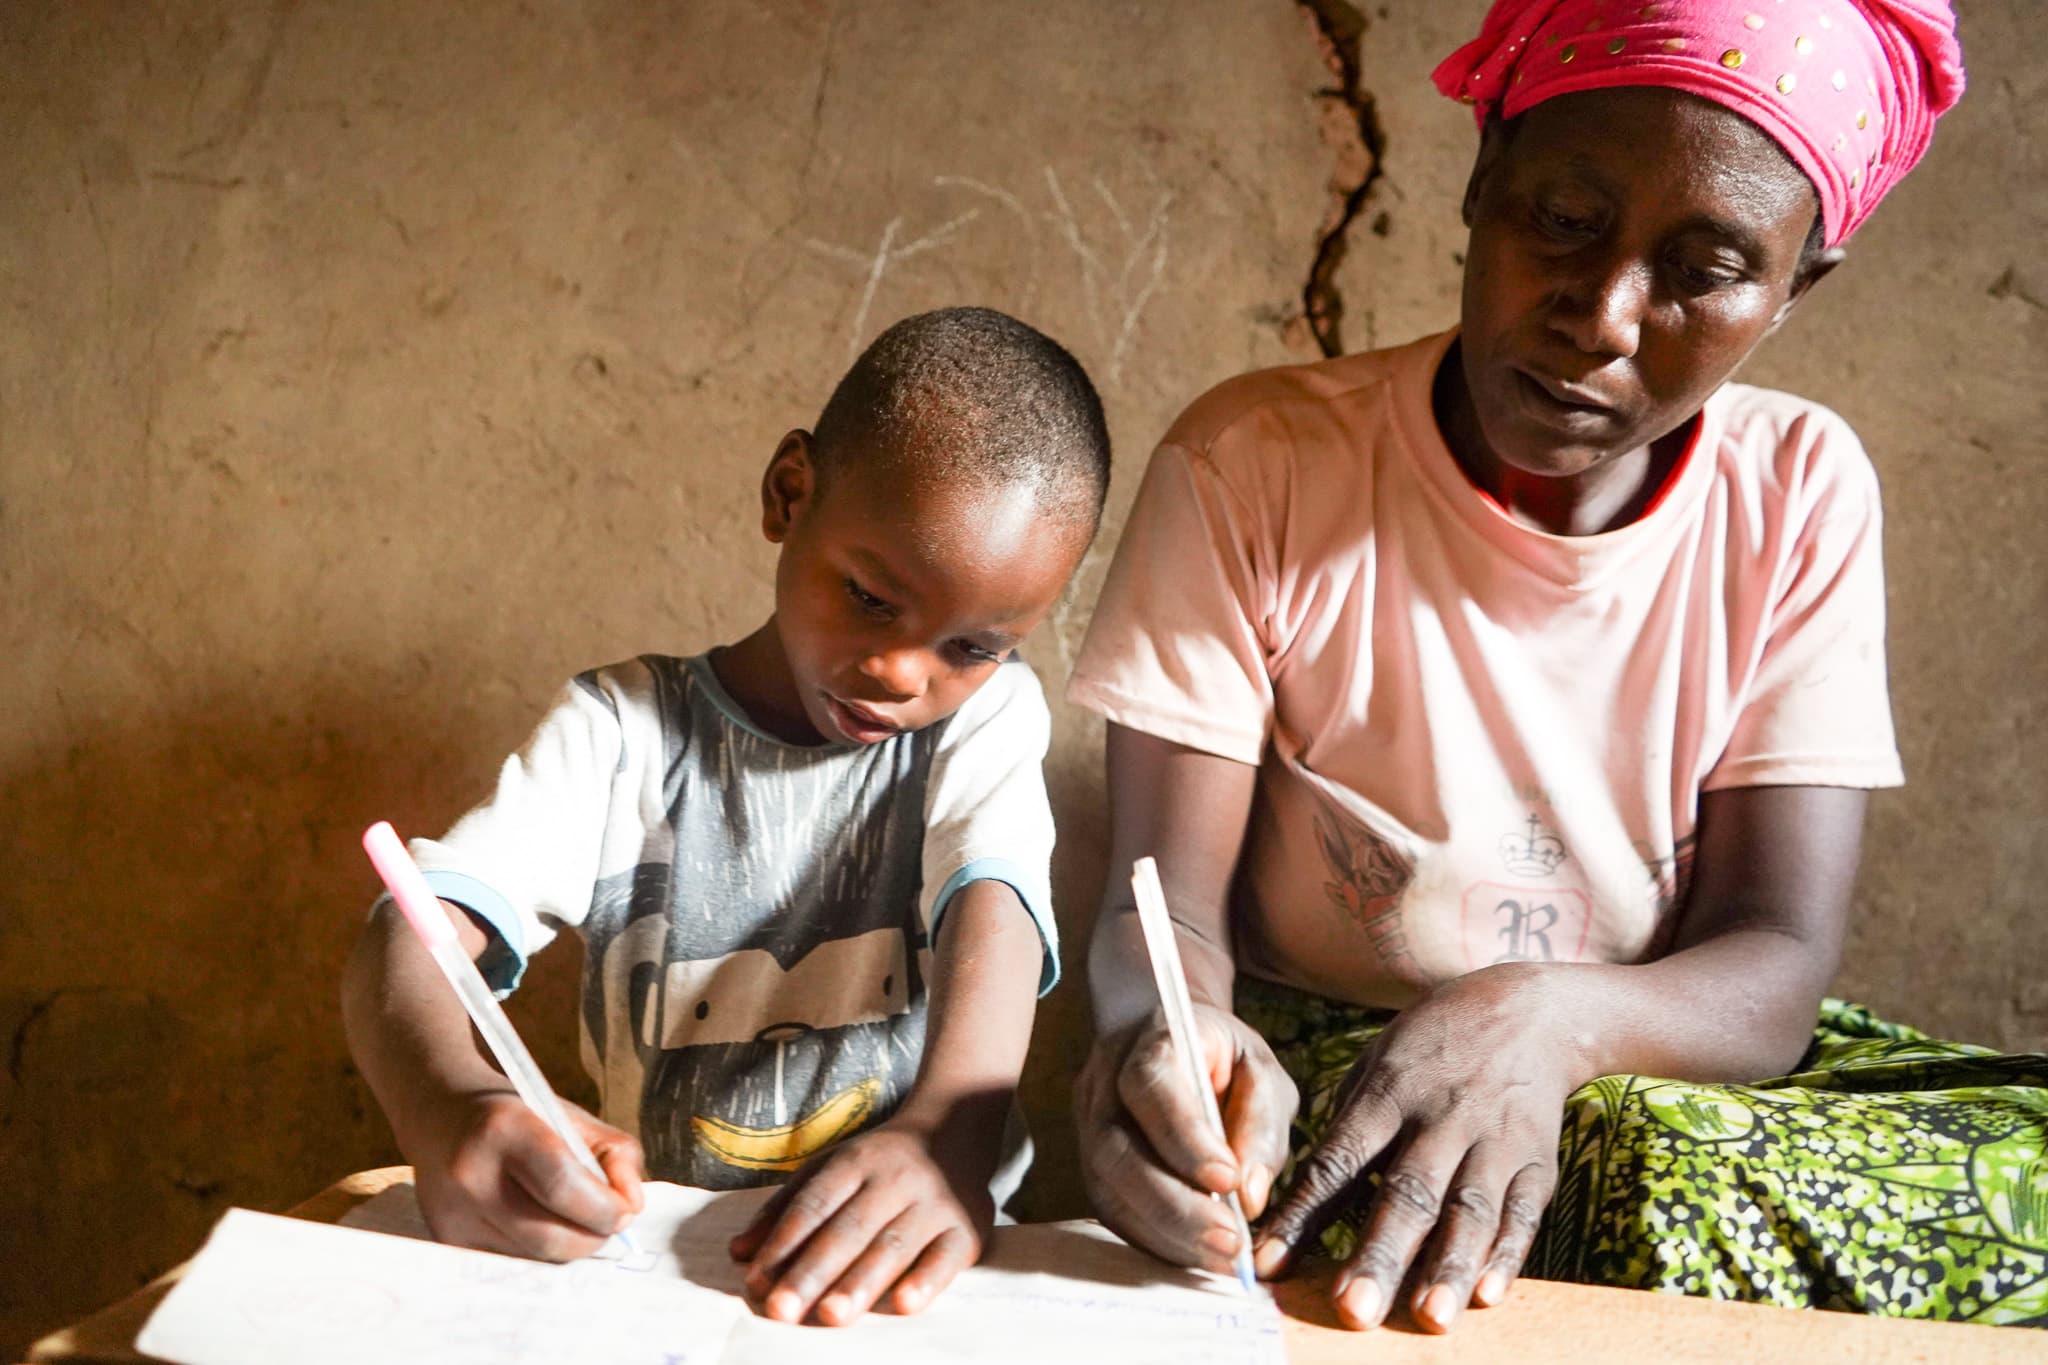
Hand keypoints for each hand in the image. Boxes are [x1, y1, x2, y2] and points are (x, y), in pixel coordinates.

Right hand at [410, 1088, 643, 1260]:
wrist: (441, 1115)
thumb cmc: (520, 1114)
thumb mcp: (572, 1115)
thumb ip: (615, 1154)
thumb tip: (631, 1206)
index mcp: (504, 1129)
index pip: (564, 1186)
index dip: (604, 1208)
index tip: (625, 1211)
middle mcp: (471, 1175)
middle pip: (550, 1237)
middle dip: (593, 1236)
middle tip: (607, 1220)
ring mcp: (453, 1214)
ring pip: (534, 1258)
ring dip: (568, 1245)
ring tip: (572, 1216)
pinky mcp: (448, 1239)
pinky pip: (512, 1262)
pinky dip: (538, 1250)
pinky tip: (539, 1221)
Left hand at [727, 1120, 993, 1324]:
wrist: (957, 1128)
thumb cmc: (881, 1162)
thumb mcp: (831, 1168)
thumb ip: (785, 1208)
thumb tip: (739, 1252)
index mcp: (855, 1162)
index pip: (814, 1204)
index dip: (784, 1244)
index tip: (757, 1283)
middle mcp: (894, 1179)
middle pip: (848, 1229)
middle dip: (813, 1272)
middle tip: (782, 1311)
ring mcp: (933, 1203)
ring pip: (892, 1246)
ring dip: (861, 1283)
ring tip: (831, 1316)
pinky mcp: (966, 1228)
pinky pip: (945, 1257)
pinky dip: (926, 1281)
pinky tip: (904, 1306)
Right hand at [1074, 1003, 1297, 1273]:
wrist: (1179, 1045)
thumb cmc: (1226, 1059)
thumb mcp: (1261, 1071)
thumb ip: (1261, 1123)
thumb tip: (1249, 1196)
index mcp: (1149, 1038)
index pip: (1148, 1084)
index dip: (1183, 1136)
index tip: (1228, 1179)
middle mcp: (1104, 1081)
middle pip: (1114, 1148)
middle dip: (1173, 1203)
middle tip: (1228, 1239)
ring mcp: (1087, 1124)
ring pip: (1106, 1187)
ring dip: (1165, 1231)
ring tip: (1219, 1255)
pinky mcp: (1091, 1165)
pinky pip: (1111, 1210)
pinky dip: (1154, 1238)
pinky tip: (1195, 1253)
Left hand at [1254, 964, 1572, 1332]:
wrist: (1529, 1011)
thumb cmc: (1433, 1046)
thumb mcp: (1377, 1063)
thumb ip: (1347, 1128)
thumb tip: (1307, 1199)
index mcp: (1387, 1093)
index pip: (1338, 1161)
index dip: (1303, 1214)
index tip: (1270, 1262)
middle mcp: (1439, 1119)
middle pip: (1407, 1193)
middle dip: (1380, 1254)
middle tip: (1353, 1309)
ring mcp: (1492, 1142)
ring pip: (1468, 1211)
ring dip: (1446, 1266)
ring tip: (1428, 1317)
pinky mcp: (1537, 1162)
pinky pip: (1521, 1215)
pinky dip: (1506, 1256)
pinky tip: (1487, 1295)